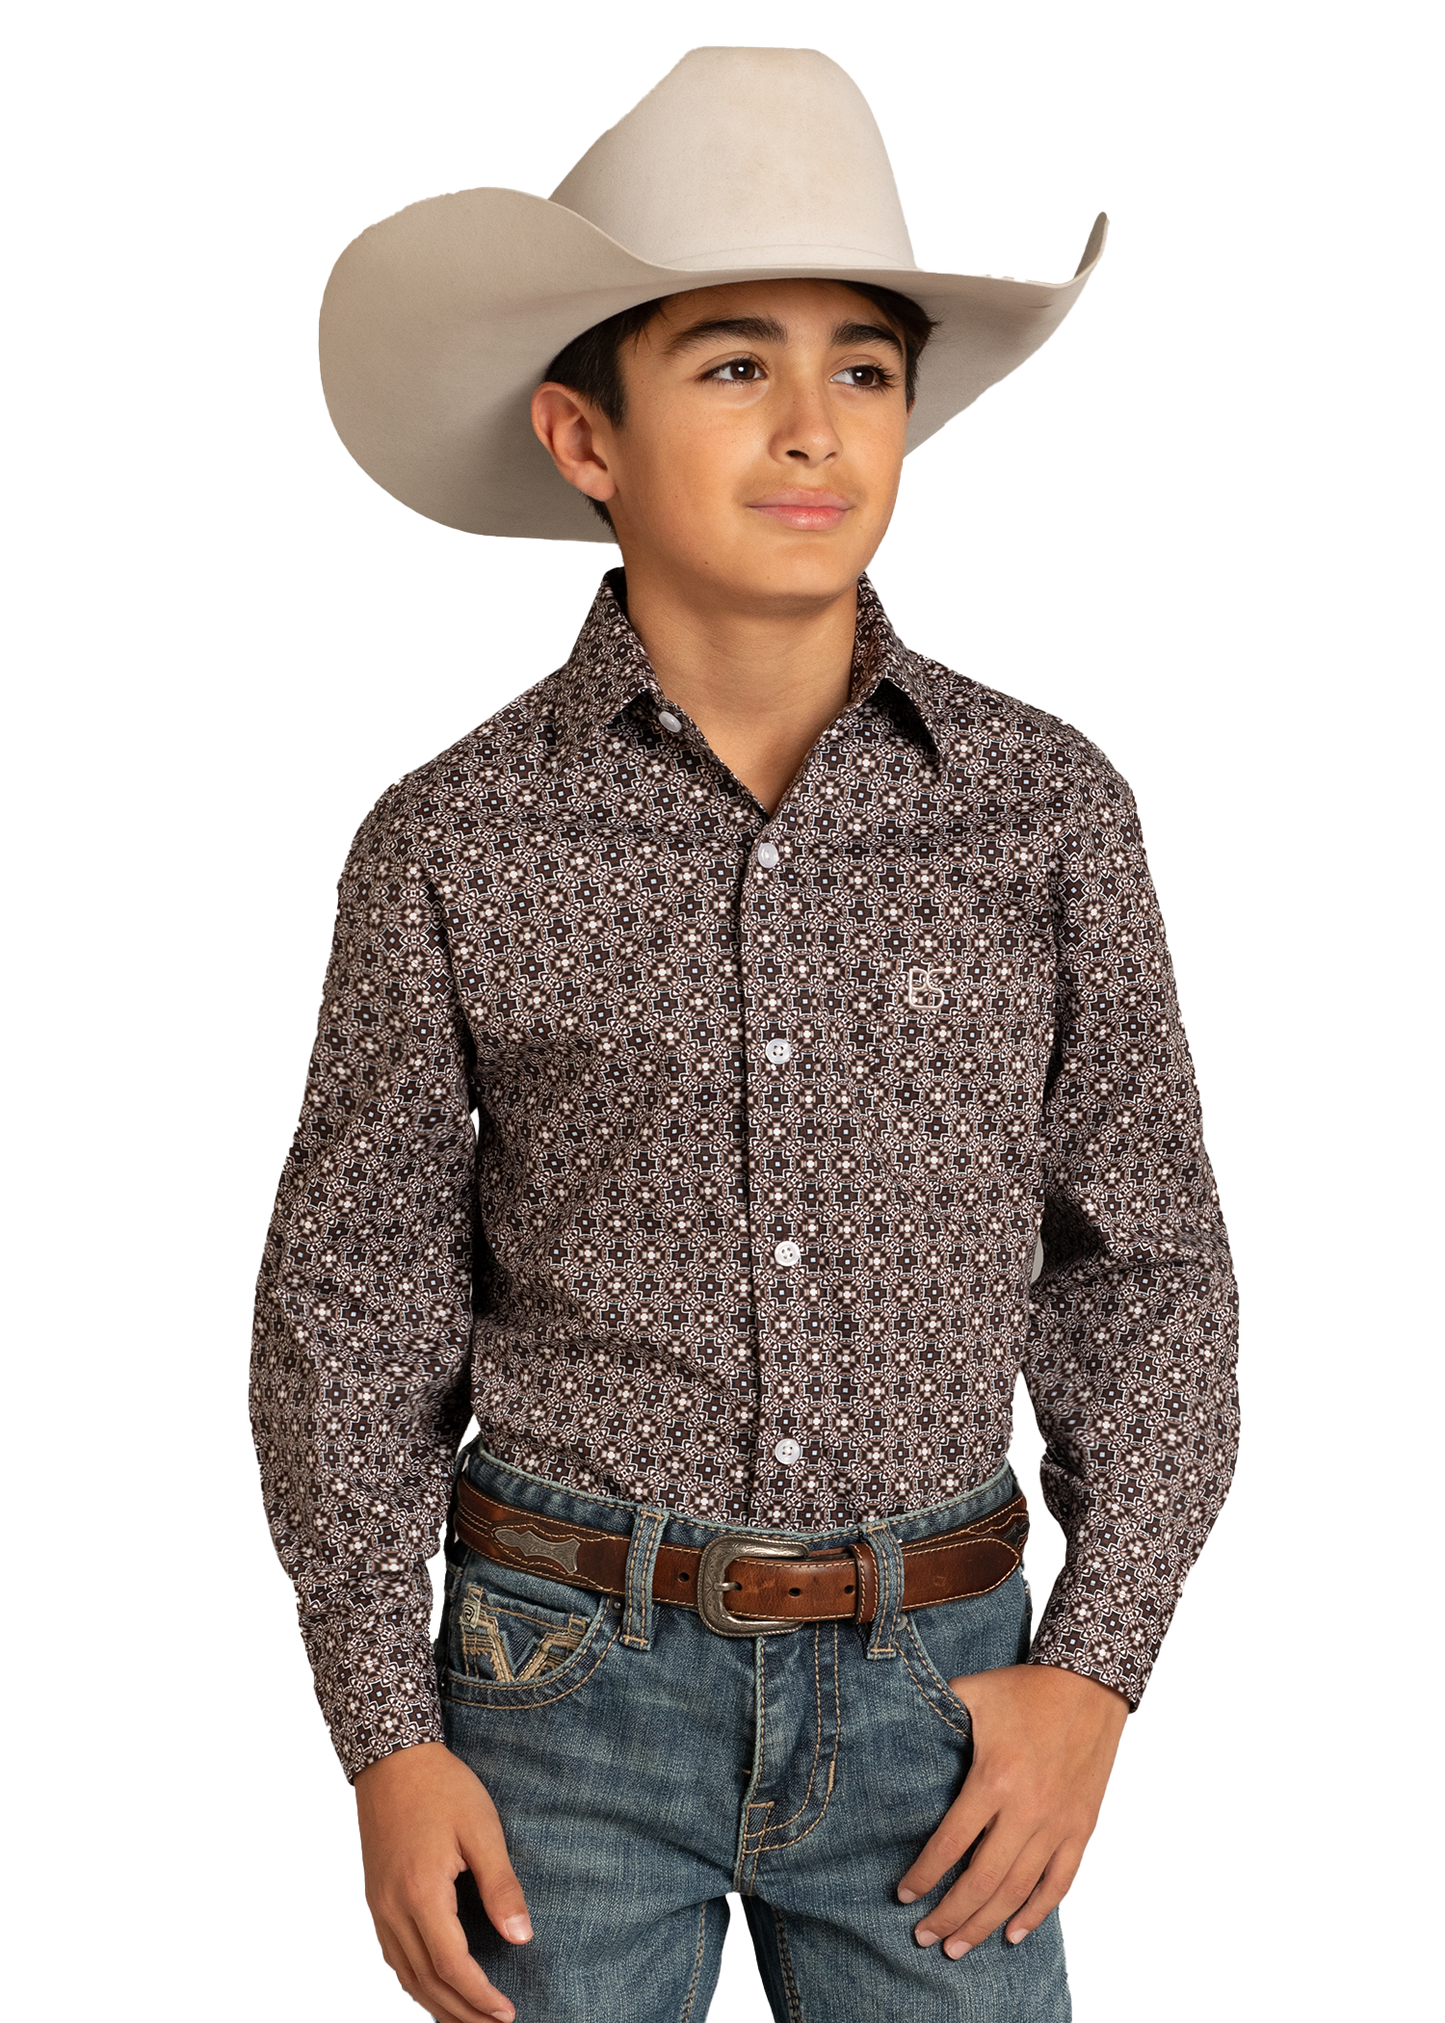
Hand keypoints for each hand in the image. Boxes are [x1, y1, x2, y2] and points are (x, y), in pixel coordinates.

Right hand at [354, 1740, 530, 2022]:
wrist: (392, 1760)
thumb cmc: (442, 1789)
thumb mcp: (482, 1829)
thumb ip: (501, 1886)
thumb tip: (521, 1939)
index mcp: (421, 1893)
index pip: (451, 1965)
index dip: (479, 1996)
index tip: (507, 2013)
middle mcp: (393, 1909)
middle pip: (426, 1981)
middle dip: (461, 2013)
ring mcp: (378, 1908)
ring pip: (406, 1977)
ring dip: (437, 2006)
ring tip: (469, 2022)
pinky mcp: (374, 1901)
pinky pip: (393, 1959)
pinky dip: (415, 1984)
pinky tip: (434, 1990)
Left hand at [898, 1663, 1128, 1956]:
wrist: (1089, 1684)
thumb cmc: (1024, 1690)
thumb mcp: (974, 1692)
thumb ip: (936, 1711)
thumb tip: (895, 1720)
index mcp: (994, 1779)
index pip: (952, 1844)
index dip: (925, 1875)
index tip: (904, 1895)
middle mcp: (1027, 1811)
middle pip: (982, 1880)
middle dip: (950, 1915)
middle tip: (924, 1938)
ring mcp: (1057, 1824)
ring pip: (1017, 1890)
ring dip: (985, 1924)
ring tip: (957, 1948)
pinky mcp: (1081, 1828)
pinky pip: (1058, 1883)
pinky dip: (1036, 1913)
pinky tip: (1013, 1934)